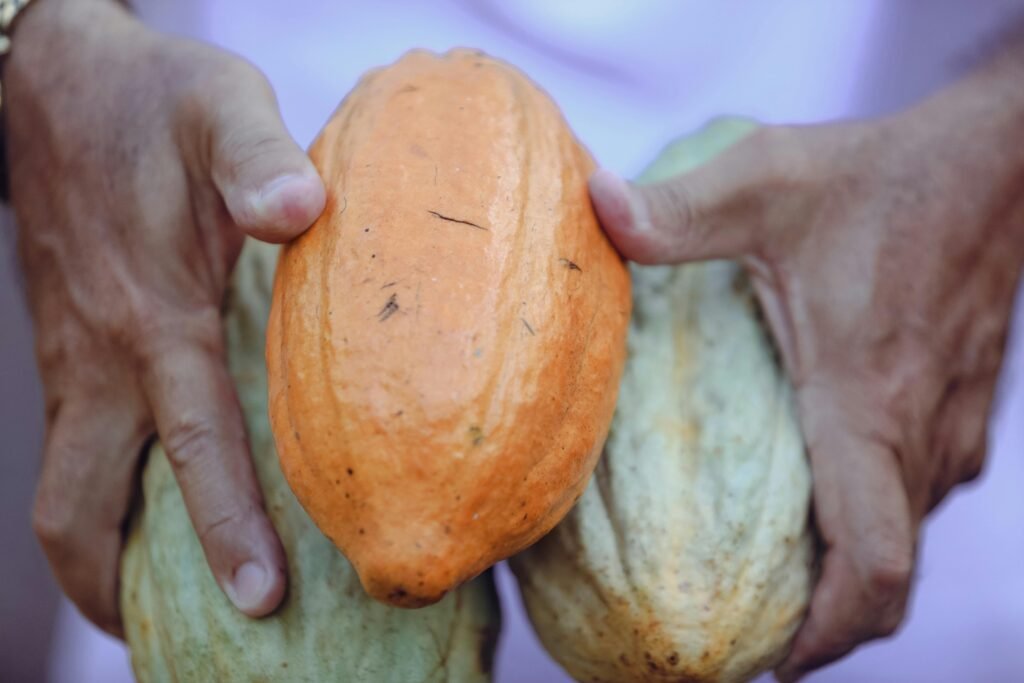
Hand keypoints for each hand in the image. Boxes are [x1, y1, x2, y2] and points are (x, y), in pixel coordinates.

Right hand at [7, 0, 324, 634]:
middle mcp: (98, 360)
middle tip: (189, 637)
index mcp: (149, 318)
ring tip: (164, 601)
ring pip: (68, 492)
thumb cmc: (147, 101)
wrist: (50, 82)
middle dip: (117, 590)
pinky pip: (78, 452)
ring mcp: (74, 361)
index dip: (223, 528)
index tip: (262, 600)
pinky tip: (158, 506)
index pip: (190, 445)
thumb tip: (306, 209)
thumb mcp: (217, 111)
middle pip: (79, 513)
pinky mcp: (71, 350)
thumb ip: (258, 161)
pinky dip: (108, 500)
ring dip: (105, 556)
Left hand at [589, 65, 1023, 678]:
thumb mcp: (765, 181)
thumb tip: (590, 204)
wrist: (994, 160)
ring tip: (772, 583)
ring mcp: (952, 424)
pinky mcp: (961, 406)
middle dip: (825, 621)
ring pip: (904, 535)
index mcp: (868, 401)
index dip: (827, 634)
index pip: (872, 562)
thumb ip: (676, 211)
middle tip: (745, 636)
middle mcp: (922, 432)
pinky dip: (869, 524)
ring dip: (845, 573)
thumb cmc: (883, 176)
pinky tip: (814, 507)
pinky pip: (915, 495)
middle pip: (887, 572)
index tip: (769, 663)